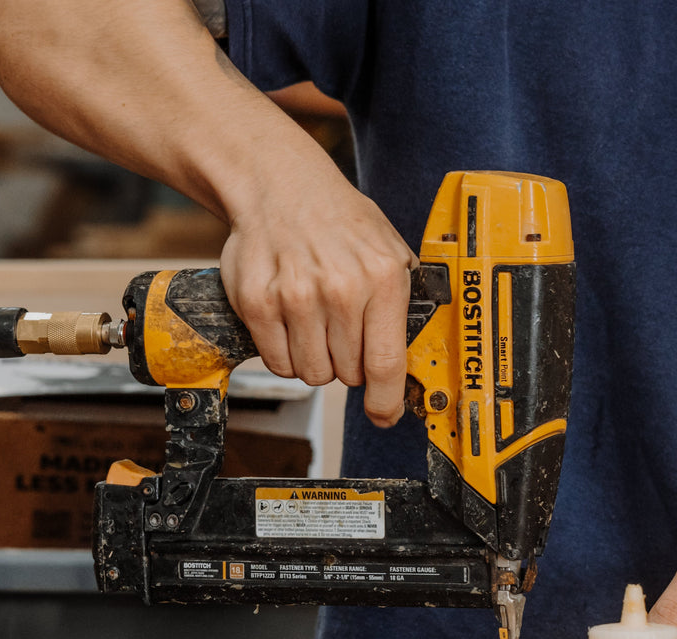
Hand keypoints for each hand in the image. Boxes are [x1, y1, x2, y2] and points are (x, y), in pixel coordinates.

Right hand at [219, 174, 418, 426]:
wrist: (280, 185)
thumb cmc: (340, 222)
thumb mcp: (391, 249)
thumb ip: (407, 299)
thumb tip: (418, 357)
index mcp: (382, 278)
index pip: (386, 363)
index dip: (386, 401)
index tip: (384, 415)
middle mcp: (340, 290)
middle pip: (349, 374)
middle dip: (350, 365)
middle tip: (343, 332)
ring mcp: (296, 297)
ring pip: (313, 373)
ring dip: (317, 361)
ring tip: (317, 326)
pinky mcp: (257, 302)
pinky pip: (278, 362)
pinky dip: (286, 355)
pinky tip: (292, 325)